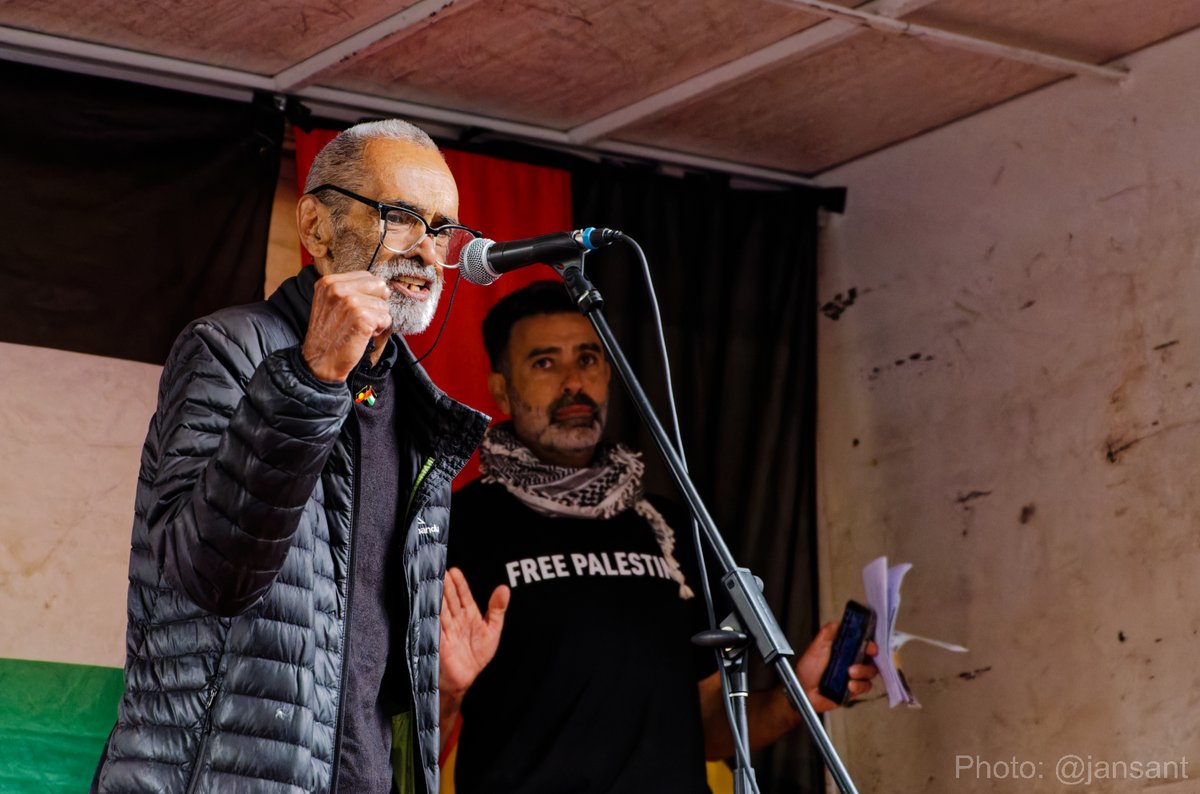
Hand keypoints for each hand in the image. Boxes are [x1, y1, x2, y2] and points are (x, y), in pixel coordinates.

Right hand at [301, 271, 392, 382]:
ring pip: (383, 305)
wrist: (320, 361)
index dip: (370, 294)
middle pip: (379, 286)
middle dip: (376, 304)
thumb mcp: (330, 303)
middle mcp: (337, 288)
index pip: (367, 276)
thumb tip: (382, 285)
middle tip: (361, 319)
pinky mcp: (361, 317)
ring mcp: (350, 302)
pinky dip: (380, 330)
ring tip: (359, 328)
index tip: (357, 309)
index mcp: (328, 282)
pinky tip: (364, 335)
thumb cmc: (329, 334)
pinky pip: (386, 318)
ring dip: (377, 319)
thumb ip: (350, 290)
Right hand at [440, 567, 509, 703]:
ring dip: (436, 597)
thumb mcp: (492, 630)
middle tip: (440, 571)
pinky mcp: (438, 641)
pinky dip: (430, 616)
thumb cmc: (478, 654)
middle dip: (445, 586)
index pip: (463, 595)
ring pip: (440, 610)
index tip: (454, 571)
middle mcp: (455, 619)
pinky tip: (427, 606)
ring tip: (432, 583)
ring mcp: (445, 629)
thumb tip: (504, 588)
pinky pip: (433, 626)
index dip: (459, 583)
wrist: (465, 679)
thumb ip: (497, 609)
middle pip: (449, 599)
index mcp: (468, 614)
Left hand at [796, 622, 878, 712]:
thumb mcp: (816, 648)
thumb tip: (836, 623)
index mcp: (844, 650)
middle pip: (870, 658)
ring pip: (870, 672)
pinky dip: (859, 686)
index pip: (863, 644)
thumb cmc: (808, 671)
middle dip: (866, 660)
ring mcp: (854, 676)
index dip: (869, 644)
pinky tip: (849, 685)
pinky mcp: (854, 689)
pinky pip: (866, 686)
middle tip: (855, 663)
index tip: (869, 646)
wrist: (805, 691)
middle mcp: (851, 662)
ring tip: (850, 673)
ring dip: (862, 672)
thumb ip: (827, 633)